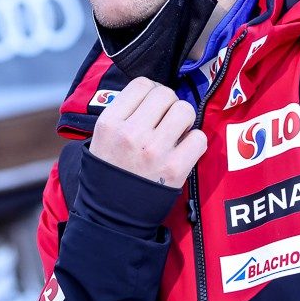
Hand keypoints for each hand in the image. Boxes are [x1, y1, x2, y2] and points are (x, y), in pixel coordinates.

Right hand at [89, 77, 206, 186]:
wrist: (111, 216)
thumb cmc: (110, 172)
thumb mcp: (100, 138)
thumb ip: (123, 112)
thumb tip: (155, 92)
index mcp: (110, 123)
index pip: (142, 84)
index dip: (153, 91)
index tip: (154, 104)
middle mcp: (131, 133)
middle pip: (165, 94)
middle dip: (170, 104)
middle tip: (166, 119)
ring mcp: (154, 150)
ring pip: (185, 110)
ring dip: (184, 120)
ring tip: (176, 133)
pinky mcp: (175, 169)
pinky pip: (199, 138)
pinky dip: (195, 143)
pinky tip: (183, 151)